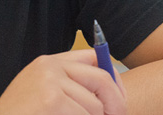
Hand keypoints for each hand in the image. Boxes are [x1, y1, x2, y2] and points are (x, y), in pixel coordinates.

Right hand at [0, 50, 125, 114]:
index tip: (119, 100)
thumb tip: (111, 93)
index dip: (113, 78)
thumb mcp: (44, 93)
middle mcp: (50, 66)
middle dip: (117, 103)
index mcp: (49, 62)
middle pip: (102, 77)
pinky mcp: (51, 99)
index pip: (94, 57)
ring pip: (95, 105)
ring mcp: (49, 81)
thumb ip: (69, 86)